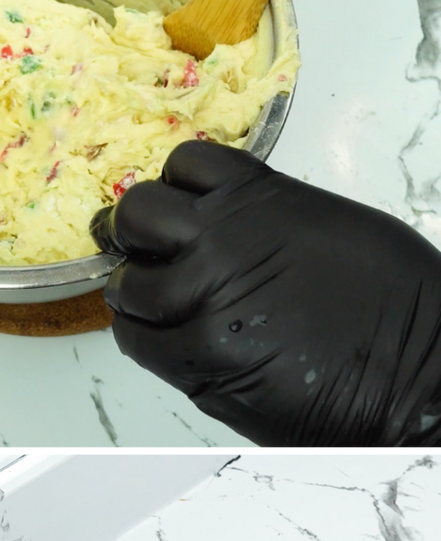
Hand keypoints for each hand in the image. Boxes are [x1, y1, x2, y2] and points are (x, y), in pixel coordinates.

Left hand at [94, 140, 440, 445]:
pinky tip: (169, 341)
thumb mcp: (334, 226)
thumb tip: (237, 223)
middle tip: (158, 255)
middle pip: (139, 213)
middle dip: (143, 233)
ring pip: (129, 283)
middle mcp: (221, 239)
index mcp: (260, 198)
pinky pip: (137, 339)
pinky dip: (145, 338)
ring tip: (167, 307)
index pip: (184, 165)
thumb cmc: (397, 304)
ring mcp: (204, 298)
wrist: (421, 374)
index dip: (178, 189)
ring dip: (142, 293)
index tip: (184, 209)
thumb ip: (271, 216)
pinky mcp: (197, 357)